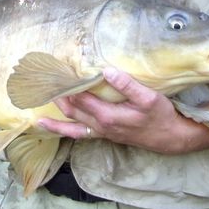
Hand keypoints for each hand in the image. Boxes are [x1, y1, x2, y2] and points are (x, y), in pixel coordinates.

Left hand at [37, 68, 200, 153]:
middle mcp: (100, 126)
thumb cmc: (161, 116)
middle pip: (72, 111)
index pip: (81, 97)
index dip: (67, 84)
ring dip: (55, 121)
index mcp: (108, 115)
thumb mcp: (149, 98)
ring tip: (37, 117)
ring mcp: (102, 133)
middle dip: (57, 98)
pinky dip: (66, 131)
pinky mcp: (105, 135)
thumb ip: (127, 85)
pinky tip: (57, 128)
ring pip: (72, 127)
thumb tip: (106, 71)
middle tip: (43, 85)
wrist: (171, 138)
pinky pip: (80, 134)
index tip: (56, 70)